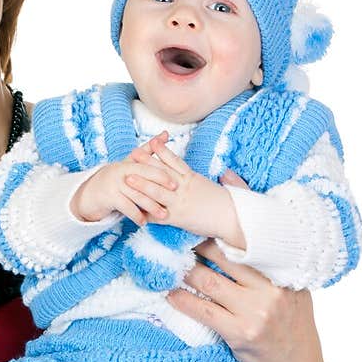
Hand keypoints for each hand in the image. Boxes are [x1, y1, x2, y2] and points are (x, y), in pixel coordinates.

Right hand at [71, 132, 181, 224]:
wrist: (89, 192)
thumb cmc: (116, 178)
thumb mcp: (130, 163)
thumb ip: (148, 150)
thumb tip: (166, 133)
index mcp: (128, 163)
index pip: (147, 167)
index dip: (162, 175)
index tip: (176, 183)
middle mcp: (120, 171)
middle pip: (143, 180)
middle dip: (159, 189)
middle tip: (173, 198)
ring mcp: (113, 184)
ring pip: (136, 195)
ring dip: (151, 206)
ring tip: (163, 215)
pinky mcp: (107, 197)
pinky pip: (125, 207)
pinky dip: (136, 215)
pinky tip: (144, 222)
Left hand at [125, 139, 244, 246]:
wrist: (234, 219)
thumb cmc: (232, 205)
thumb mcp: (227, 187)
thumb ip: (224, 179)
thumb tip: (227, 172)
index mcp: (194, 179)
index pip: (176, 162)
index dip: (163, 151)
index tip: (153, 142)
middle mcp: (185, 188)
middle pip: (162, 172)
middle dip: (146, 162)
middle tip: (133, 153)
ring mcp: (180, 202)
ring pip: (157, 191)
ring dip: (141, 184)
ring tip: (128, 177)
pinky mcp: (178, 218)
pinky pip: (159, 215)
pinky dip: (146, 213)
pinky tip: (134, 210)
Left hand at [167, 170, 317, 361]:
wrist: (294, 361)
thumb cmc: (287, 310)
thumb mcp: (284, 272)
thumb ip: (259, 229)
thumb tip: (227, 175)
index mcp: (283, 267)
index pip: (247, 237)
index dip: (217, 223)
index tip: (193, 210)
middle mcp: (271, 287)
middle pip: (223, 255)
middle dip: (194, 241)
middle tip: (169, 229)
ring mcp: (256, 311)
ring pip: (208, 281)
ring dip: (182, 269)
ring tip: (164, 257)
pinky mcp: (240, 332)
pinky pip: (202, 310)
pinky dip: (182, 299)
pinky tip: (168, 291)